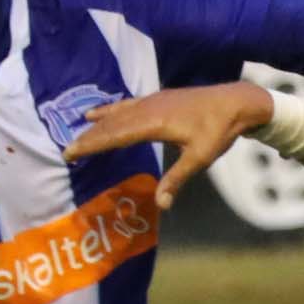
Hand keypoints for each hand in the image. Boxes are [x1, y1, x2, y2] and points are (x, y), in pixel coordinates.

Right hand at [60, 82, 271, 208]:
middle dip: (88, 137)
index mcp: (155, 122)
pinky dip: (110, 109)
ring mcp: (153, 100)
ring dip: (97, 123)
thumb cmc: (219, 130)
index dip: (92, 144)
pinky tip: (101, 111)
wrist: (236, 101)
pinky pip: (127, 104)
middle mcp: (149, 108)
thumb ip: (176, 179)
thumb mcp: (200, 157)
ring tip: (78, 129)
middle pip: (111, 124)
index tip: (72, 153)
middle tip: (68, 150)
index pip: (115, 135)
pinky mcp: (158, 98)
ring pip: (118, 112)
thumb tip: (161, 205)